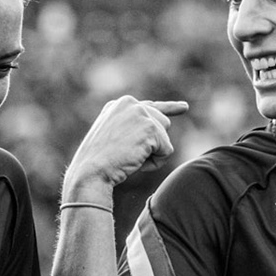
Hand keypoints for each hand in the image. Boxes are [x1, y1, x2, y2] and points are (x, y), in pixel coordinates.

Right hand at [62, 97, 188, 198]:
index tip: (184, 107)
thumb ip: (132, 130)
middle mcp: (130, 103)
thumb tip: (159, 129)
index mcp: (119, 105)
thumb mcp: (113, 140)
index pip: (150, 107)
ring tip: (129, 159)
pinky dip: (156, 163)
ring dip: (153, 153)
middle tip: (128, 155)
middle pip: (162, 124)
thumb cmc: (99, 163)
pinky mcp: (150, 127)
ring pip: (165, 137)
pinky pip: (167, 150)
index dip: (169, 108)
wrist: (91, 171)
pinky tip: (137, 164)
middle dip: (152, 145)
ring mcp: (140, 113)